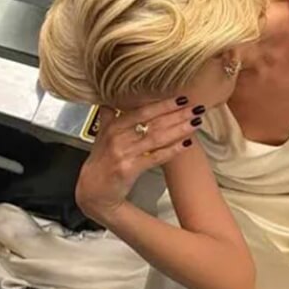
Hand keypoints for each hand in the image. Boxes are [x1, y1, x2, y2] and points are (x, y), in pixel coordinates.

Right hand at [76, 97, 202, 224]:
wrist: (93, 190)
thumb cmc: (100, 163)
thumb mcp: (100, 136)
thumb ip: (108, 117)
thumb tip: (110, 101)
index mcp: (113, 126)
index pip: (142, 111)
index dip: (163, 104)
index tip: (180, 98)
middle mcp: (117, 138)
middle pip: (152, 123)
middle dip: (177, 114)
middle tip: (196, 108)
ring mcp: (123, 153)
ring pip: (156, 138)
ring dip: (179, 129)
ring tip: (196, 122)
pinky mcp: (129, 169)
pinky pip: (155, 157)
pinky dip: (172, 150)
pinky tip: (186, 144)